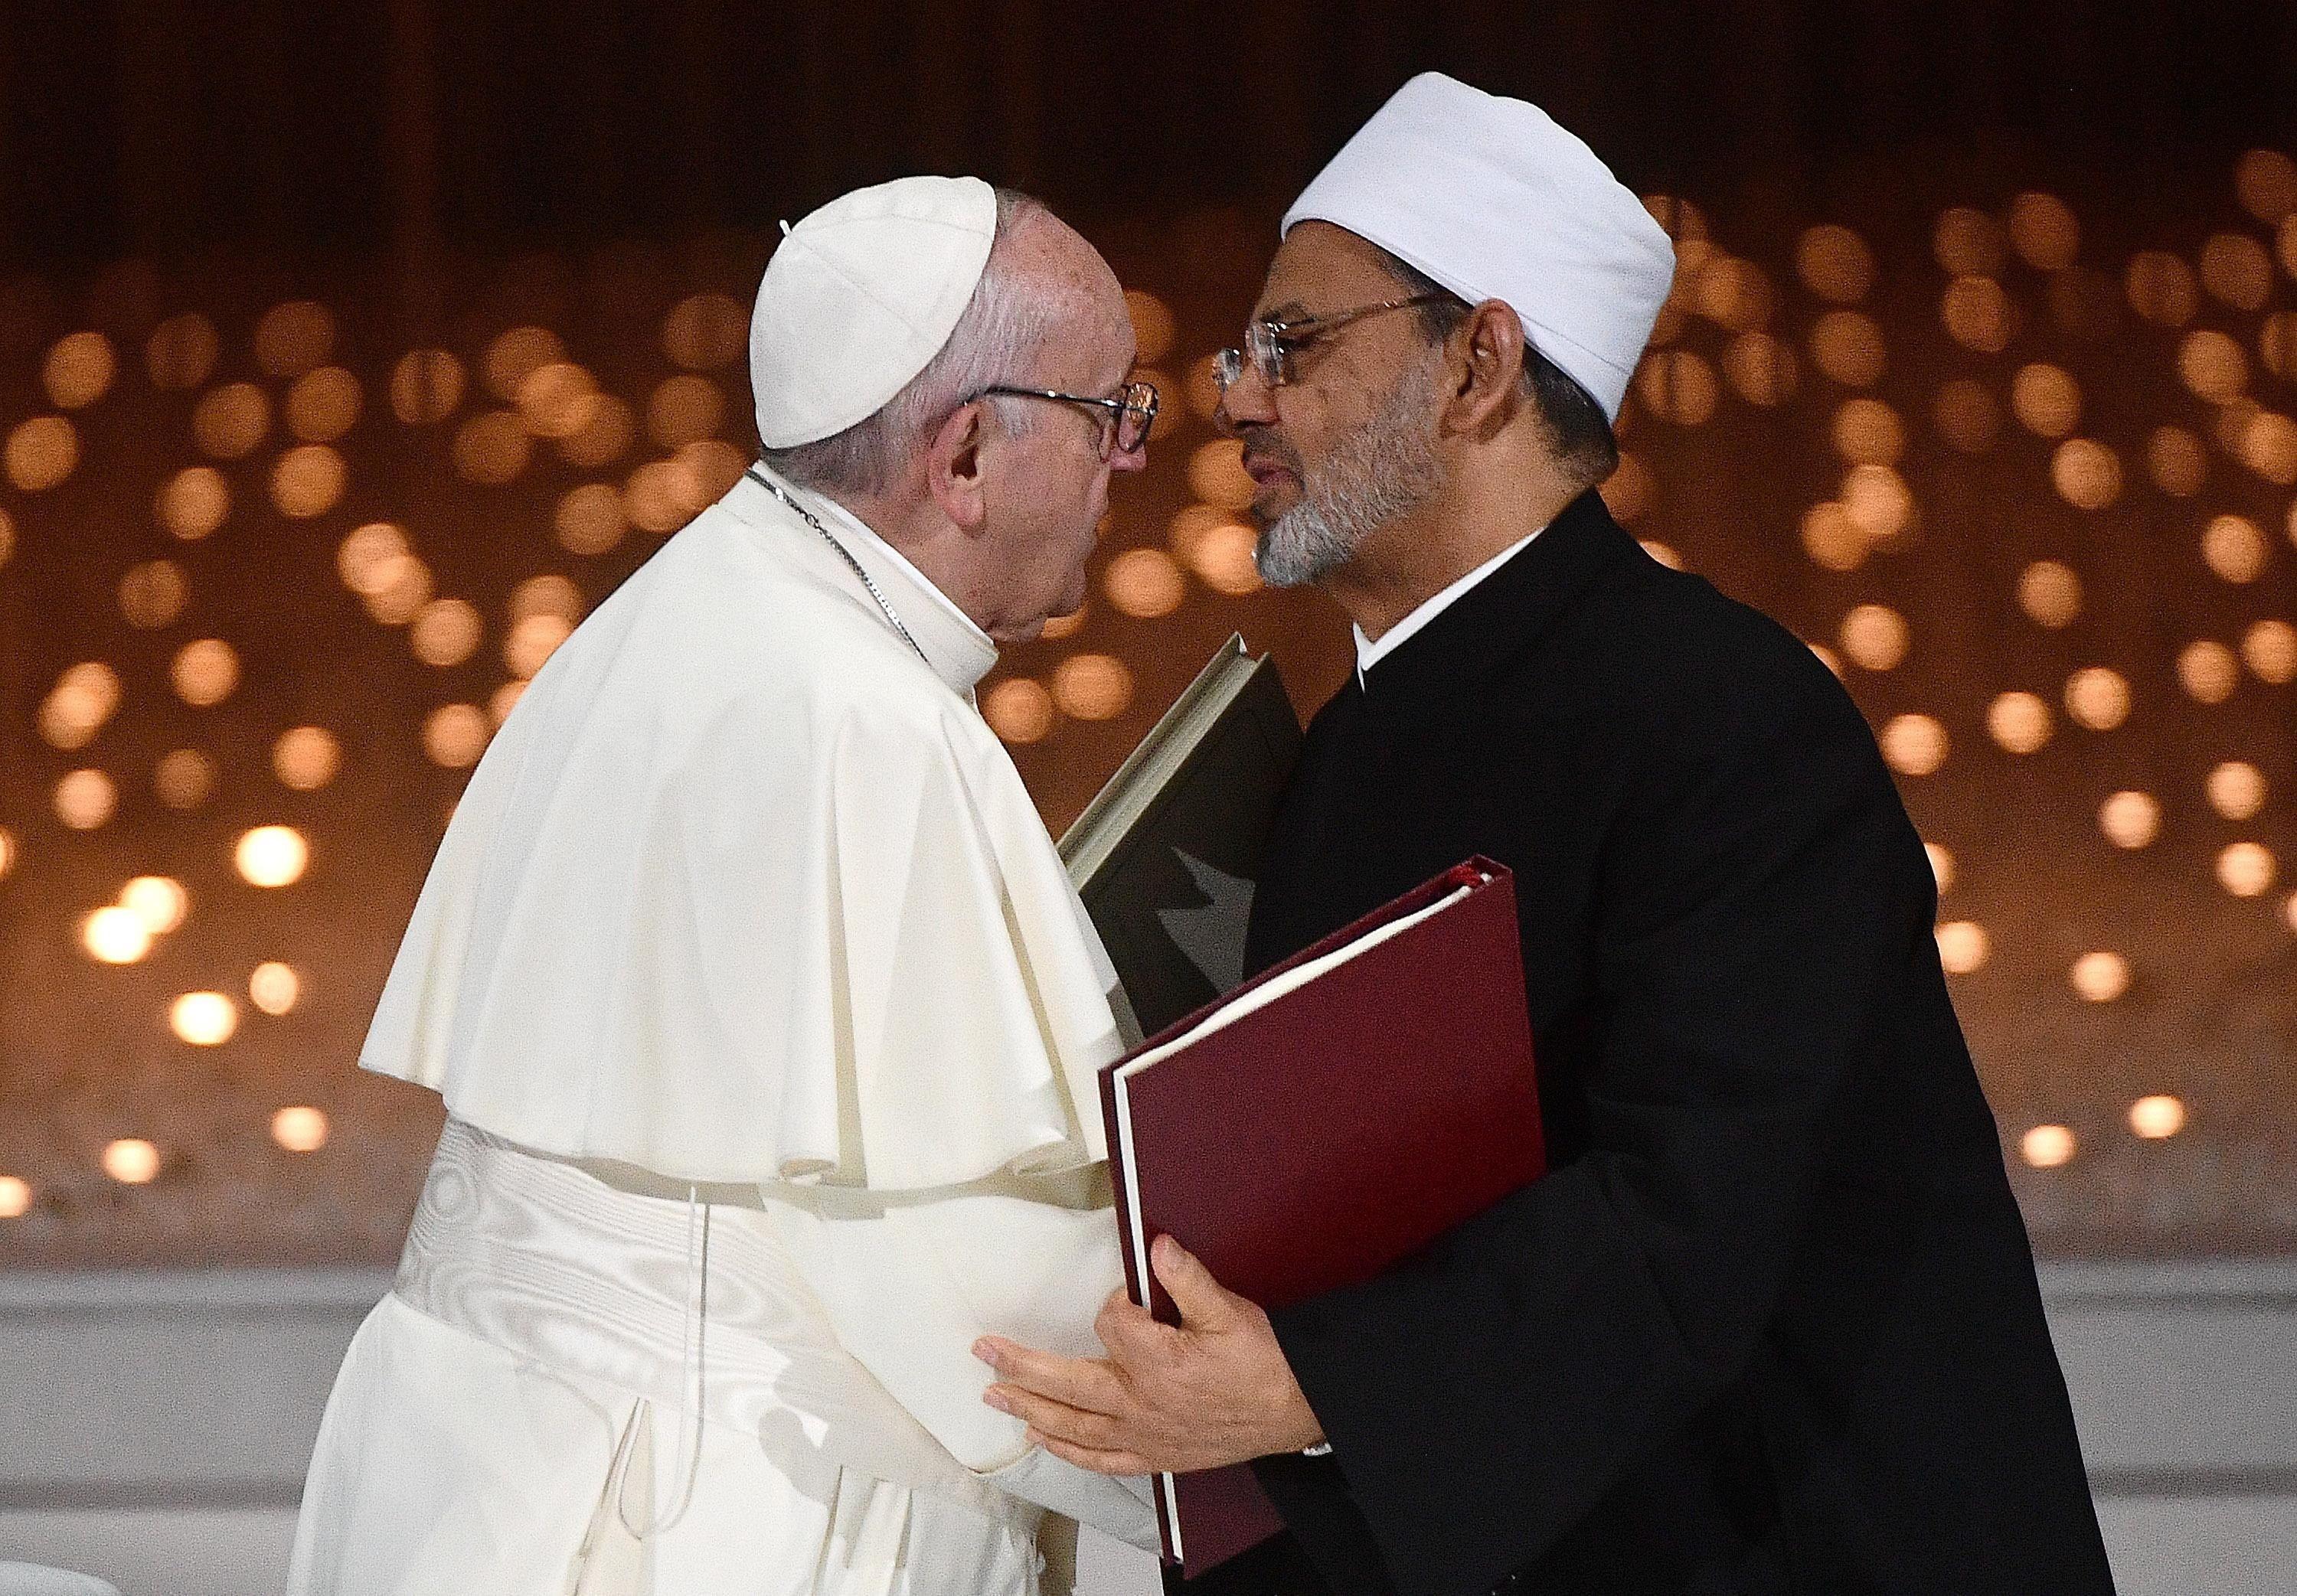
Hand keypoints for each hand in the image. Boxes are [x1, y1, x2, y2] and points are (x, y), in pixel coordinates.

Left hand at [974, 1234, 1324, 1474]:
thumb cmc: (1264, 1362)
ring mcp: (1144, 1435)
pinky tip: (1043, 1439)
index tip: (1130, 1294)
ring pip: (1075, 1425)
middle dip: (1022, 1366)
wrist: (1295, 1411)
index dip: (1115, 1302)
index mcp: (1159, 1362)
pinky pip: (1100, 1459)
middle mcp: (1142, 1403)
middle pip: (1068, 1383)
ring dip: (1031, 1408)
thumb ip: (1188, 1279)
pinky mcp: (1155, 1455)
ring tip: (996, 1395)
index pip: (1110, 1323)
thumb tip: (1156, 1247)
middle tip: (984, 1351)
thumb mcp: (1230, 1312)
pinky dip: (1068, 1451)